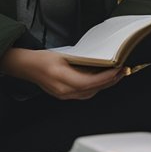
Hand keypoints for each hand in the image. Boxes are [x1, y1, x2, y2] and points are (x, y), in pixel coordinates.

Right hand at [0, 47, 126, 99]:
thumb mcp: (62, 55)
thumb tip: (100, 61)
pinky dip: (95, 87)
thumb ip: (80, 61)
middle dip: (110, 81)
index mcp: (62, 78)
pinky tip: (101, 80)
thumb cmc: (42, 59)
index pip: (90, 82)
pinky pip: (84, 94)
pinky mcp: (65, 96)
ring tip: (115, 75)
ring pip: (90, 93)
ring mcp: (64, 95)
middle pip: (93, 89)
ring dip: (104, 85)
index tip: (117, 70)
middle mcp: (64, 91)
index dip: (106, 77)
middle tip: (122, 71)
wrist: (27, 67)